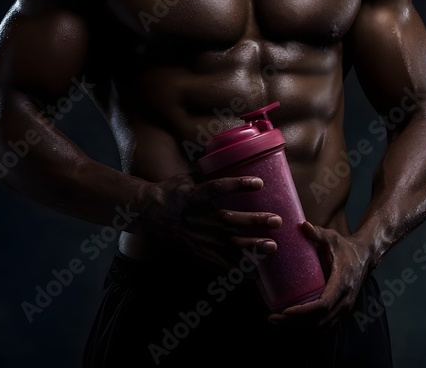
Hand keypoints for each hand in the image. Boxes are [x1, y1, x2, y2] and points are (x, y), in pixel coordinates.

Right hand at [136, 172, 281, 268]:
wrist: (148, 215)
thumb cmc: (173, 192)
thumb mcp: (187, 177)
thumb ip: (210, 171)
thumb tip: (235, 156)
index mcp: (192, 196)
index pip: (216, 188)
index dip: (237, 185)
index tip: (259, 183)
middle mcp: (195, 218)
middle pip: (226, 221)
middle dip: (253, 222)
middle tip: (276, 221)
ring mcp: (196, 238)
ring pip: (225, 245)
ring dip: (250, 247)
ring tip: (272, 246)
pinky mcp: (197, 251)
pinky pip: (219, 262)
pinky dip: (238, 267)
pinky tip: (257, 270)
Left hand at [268, 221, 370, 328]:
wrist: (365, 255)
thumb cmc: (346, 247)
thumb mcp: (332, 238)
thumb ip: (317, 233)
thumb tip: (301, 225)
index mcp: (342, 283)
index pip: (323, 305)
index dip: (304, 312)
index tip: (285, 311)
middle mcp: (345, 299)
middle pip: (319, 320)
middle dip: (295, 323)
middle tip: (274, 318)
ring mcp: (345, 306)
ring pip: (322, 325)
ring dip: (300, 327)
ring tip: (278, 321)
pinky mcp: (341, 309)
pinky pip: (325, 324)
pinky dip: (308, 326)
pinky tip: (293, 322)